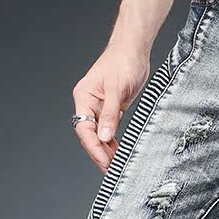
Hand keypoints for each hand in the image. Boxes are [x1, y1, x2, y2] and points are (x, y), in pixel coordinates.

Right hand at [72, 44, 149, 171]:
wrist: (134, 49)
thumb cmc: (123, 61)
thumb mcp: (117, 89)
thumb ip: (110, 113)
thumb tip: (103, 136)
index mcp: (84, 97)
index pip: (84, 128)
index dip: (93, 147)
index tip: (104, 162)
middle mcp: (89, 103)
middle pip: (89, 134)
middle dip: (99, 153)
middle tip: (111, 169)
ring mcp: (100, 106)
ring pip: (99, 134)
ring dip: (106, 150)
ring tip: (116, 165)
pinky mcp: (112, 108)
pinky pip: (109, 129)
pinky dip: (113, 141)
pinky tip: (119, 152)